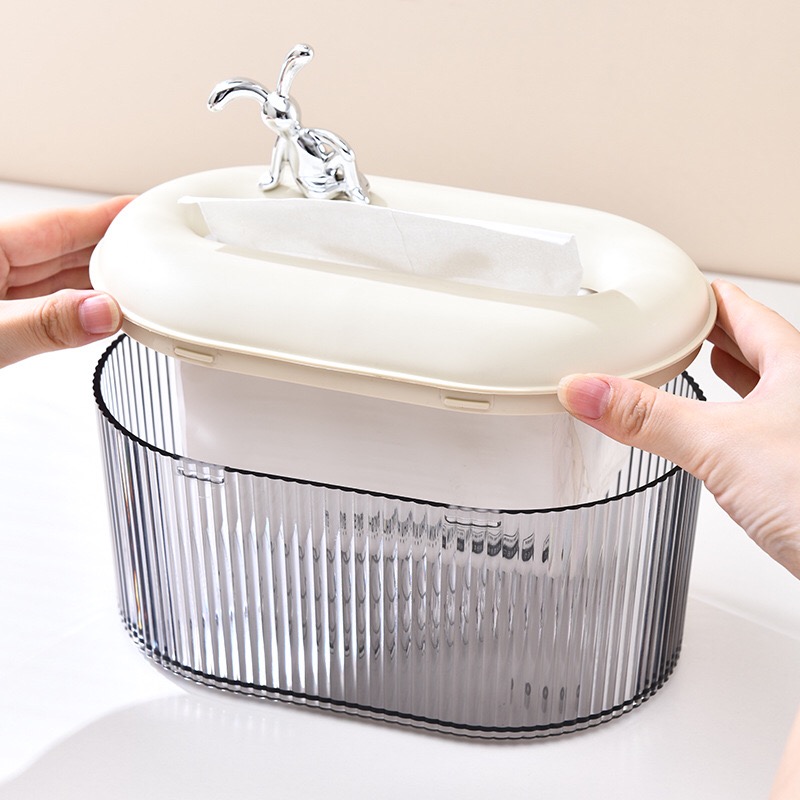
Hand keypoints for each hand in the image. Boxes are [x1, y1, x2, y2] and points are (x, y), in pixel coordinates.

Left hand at [0, 195, 133, 366]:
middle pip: (63, 250)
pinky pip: (48, 306)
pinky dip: (78, 309)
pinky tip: (101, 315)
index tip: (144, 212)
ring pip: (57, 280)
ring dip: (97, 286)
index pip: (57, 224)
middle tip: (154, 257)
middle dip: (110, 253)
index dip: (105, 217)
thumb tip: (103, 311)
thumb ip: (46, 323)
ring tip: (137, 290)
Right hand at [558, 280, 799, 578]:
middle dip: (702, 333)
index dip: (697, 296)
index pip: (737, 308)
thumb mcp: (723, 448)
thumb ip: (648, 419)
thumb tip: (586, 390)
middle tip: (664, 328)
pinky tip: (717, 432)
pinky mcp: (797, 467)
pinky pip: (759, 426)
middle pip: (749, 342)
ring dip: (719, 374)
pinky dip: (730, 419)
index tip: (664, 292)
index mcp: (795, 364)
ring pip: (757, 384)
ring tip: (686, 367)